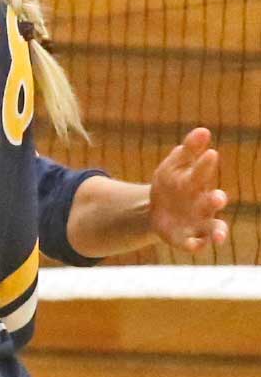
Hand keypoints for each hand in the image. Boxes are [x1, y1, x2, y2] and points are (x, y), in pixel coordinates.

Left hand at [149, 128, 227, 252]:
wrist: (157, 210)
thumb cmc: (170, 184)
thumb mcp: (172, 166)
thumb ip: (188, 150)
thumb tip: (204, 130)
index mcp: (197, 182)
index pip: (203, 171)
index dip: (206, 163)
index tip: (210, 153)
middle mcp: (203, 204)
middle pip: (213, 202)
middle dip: (216, 200)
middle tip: (218, 198)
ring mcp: (198, 222)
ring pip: (214, 228)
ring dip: (218, 232)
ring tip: (219, 237)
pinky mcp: (187, 238)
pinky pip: (195, 244)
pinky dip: (195, 246)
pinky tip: (194, 246)